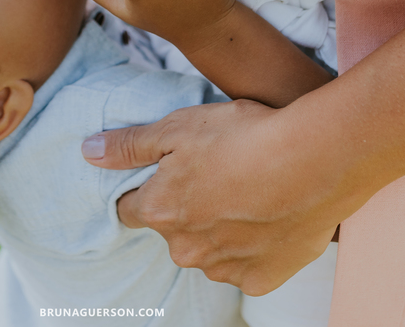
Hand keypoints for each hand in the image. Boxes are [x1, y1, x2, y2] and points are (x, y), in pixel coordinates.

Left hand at [80, 97, 348, 294]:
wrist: (317, 159)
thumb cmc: (245, 135)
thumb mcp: (178, 126)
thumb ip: (129, 144)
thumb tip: (88, 152)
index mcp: (158, 212)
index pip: (131, 208)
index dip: (148, 187)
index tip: (171, 171)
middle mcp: (185, 249)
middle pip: (173, 230)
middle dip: (187, 208)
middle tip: (219, 173)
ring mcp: (225, 268)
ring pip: (209, 249)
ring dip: (220, 228)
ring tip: (249, 191)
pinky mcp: (262, 279)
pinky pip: (247, 266)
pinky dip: (254, 246)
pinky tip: (269, 215)